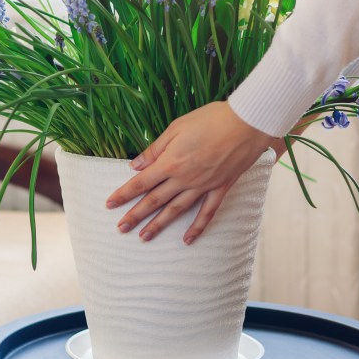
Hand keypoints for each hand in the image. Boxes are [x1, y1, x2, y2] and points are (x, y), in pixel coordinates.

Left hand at [105, 101, 277, 243]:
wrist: (248, 122)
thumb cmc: (211, 119)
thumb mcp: (176, 127)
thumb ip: (155, 149)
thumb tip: (135, 165)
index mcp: (171, 162)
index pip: (140, 182)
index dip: (123, 194)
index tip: (110, 205)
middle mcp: (184, 178)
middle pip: (154, 200)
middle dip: (135, 215)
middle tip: (120, 229)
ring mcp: (203, 185)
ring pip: (176, 210)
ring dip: (158, 225)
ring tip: (144, 237)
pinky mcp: (221, 187)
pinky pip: (207, 212)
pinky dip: (197, 227)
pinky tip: (187, 239)